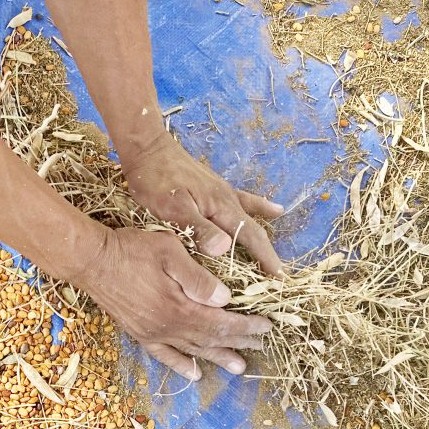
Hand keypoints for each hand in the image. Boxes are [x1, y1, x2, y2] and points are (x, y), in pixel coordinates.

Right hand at [73, 226, 272, 380]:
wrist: (91, 261)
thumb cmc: (132, 249)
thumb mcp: (170, 252)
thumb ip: (198, 278)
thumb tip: (226, 299)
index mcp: (180, 307)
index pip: (223, 322)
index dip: (247, 326)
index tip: (267, 325)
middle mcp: (168, 327)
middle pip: (211, 339)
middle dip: (239, 342)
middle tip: (261, 346)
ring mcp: (153, 333)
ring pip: (193, 351)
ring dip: (217, 358)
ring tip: (238, 367)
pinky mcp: (139, 333)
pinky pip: (164, 355)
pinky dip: (181, 365)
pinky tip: (193, 372)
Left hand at [120, 131, 285, 274]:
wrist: (149, 150)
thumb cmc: (156, 181)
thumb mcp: (173, 209)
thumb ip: (199, 229)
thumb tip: (224, 249)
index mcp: (221, 207)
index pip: (251, 237)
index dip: (265, 258)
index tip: (279, 278)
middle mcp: (228, 200)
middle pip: (254, 231)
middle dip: (267, 255)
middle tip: (279, 278)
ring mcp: (223, 193)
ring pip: (250, 219)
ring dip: (263, 238)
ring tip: (275, 255)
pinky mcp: (215, 188)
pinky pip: (244, 201)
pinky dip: (260, 208)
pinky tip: (275, 211)